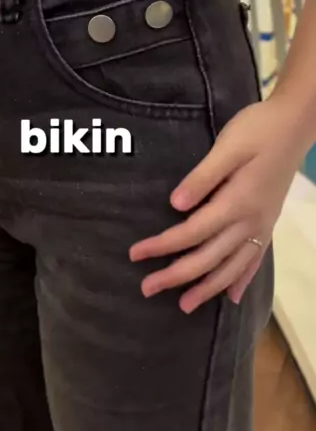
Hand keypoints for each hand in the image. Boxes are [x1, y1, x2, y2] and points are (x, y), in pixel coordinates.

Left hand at [130, 94, 310, 312]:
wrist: (295, 125)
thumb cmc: (257, 130)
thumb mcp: (228, 146)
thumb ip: (202, 177)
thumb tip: (175, 205)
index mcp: (237, 202)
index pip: (191, 233)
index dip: (162, 246)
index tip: (136, 254)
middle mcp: (250, 222)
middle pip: (208, 258)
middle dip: (177, 276)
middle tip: (147, 289)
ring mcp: (262, 225)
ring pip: (232, 267)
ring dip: (207, 288)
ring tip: (184, 305)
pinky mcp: (269, 223)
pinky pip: (255, 260)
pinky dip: (243, 280)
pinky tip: (233, 297)